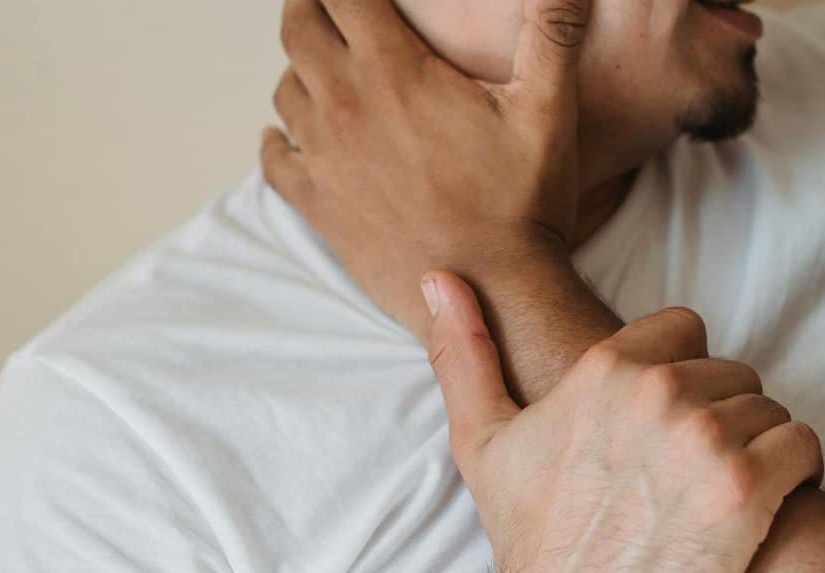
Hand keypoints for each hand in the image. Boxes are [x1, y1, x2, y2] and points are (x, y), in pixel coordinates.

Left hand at [263, 0, 589, 338]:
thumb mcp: (548, 109)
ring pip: (284, 90)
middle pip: (298, 30)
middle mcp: (344, 107)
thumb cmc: (519, 204)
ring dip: (299, 69)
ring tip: (321, 66)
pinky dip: (274, 139)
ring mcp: (323, 159)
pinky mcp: (317, 206)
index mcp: (392, 70)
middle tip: (328, 5)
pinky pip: (272, 159)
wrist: (487, 292)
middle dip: (309, 6)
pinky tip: (283, 136)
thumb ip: (552, 33)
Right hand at [419, 271, 823, 572]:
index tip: (665, 417)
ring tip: (717, 487)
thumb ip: (464, 351)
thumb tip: (437, 276)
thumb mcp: (482, 438)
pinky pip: (803, 444)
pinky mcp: (747, 488)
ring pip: (769, 409)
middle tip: (687, 465)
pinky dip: (794, 471)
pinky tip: (760, 500)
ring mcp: (703, 439)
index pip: (684, 328)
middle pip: (732, 370)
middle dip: (719, 411)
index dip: (680, 372)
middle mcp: (655, 392)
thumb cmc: (530, 534)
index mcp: (602, 369)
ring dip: (756, 444)